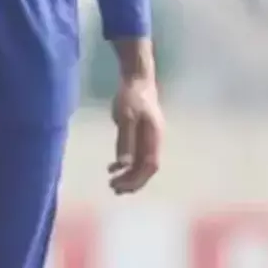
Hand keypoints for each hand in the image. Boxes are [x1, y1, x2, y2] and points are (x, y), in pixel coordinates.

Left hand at [108, 73, 163, 194]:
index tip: (120, 186)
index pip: (150, 165)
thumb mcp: (125, 118)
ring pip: (142, 163)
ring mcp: (149, 137)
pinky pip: (137, 155)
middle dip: (132, 181)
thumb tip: (124, 165)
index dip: (137, 179)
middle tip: (113, 188)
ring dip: (129, 175)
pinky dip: (126, 164)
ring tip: (112, 183)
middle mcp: (155, 140)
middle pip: (147, 168)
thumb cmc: (131, 96)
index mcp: (154, 136)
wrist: (137, 78)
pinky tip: (113, 167)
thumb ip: (125, 141)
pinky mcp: (142, 134)